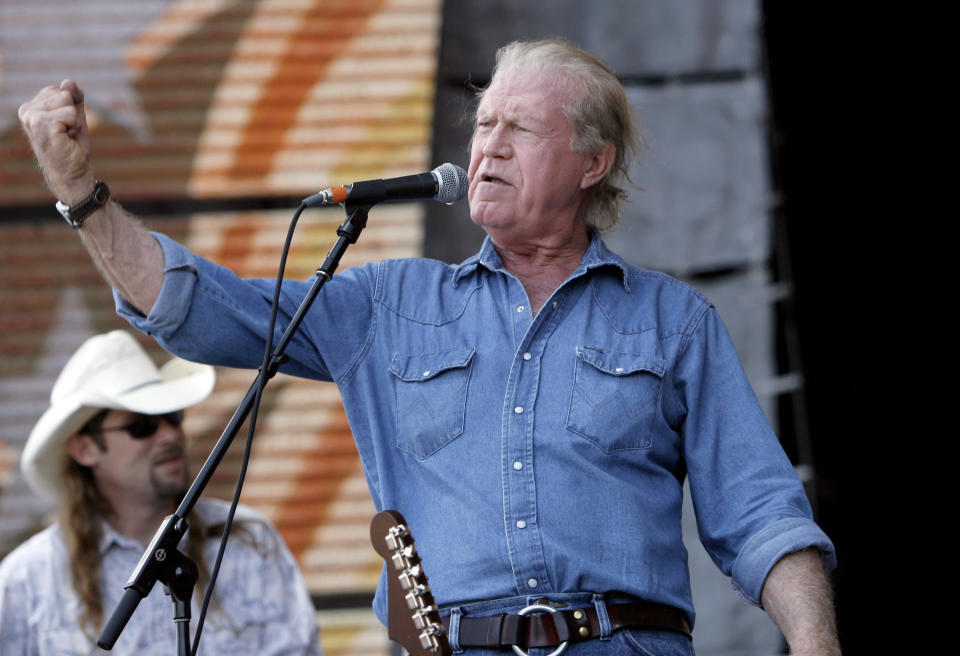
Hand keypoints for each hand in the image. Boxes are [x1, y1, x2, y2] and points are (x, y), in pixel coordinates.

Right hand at [18, 79, 95, 204]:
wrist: (73, 174)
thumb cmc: (72, 148)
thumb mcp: (75, 117)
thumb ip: (73, 98)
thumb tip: (68, 81)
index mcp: (30, 107)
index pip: (59, 89)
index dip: (71, 108)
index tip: (65, 127)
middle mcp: (27, 111)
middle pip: (63, 93)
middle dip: (73, 113)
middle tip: (67, 133)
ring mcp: (32, 117)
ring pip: (67, 101)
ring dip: (74, 120)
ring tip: (66, 136)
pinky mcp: (42, 124)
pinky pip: (70, 113)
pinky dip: (75, 126)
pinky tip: (66, 139)